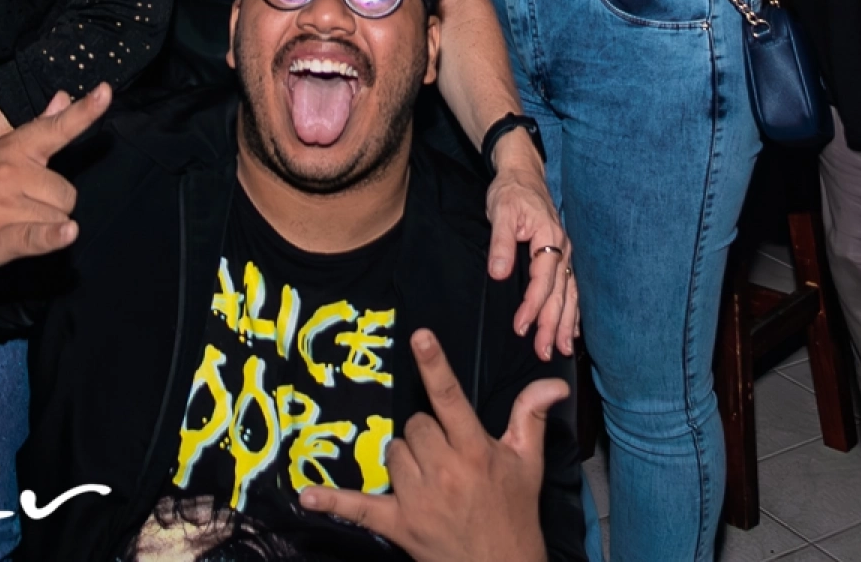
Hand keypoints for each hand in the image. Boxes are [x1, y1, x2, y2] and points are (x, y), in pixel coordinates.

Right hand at [0, 86, 111, 272]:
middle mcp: (11, 171)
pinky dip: (53, 237)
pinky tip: (67, 234)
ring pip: (60, 217)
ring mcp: (4, 204)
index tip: (105, 91)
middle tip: (22, 206)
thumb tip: (64, 97)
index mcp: (14, 148)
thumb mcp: (1, 151)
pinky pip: (39, 235)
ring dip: (45, 225)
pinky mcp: (0, 235)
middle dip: (53, 204)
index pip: (55, 127)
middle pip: (68, 192)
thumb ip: (40, 127)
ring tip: (14, 222)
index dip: (84, 111)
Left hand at [300, 328, 563, 561]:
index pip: (450, 398)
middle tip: (447, 455)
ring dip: (406, 459)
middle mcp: (445, 471)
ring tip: (430, 478)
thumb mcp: (527, 463)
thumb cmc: (514, 512)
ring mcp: (418, 499)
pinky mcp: (399, 524)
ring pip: (393, 452)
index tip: (420, 336)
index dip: (434, 364)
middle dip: (427, 433)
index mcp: (475, 451)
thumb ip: (531, 417)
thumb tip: (553, 382)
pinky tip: (307, 495)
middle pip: (415, 425)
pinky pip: (359, 507)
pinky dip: (332, 501)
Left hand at [485, 149, 577, 359]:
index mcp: (549, 237)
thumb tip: (499, 273)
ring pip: (570, 294)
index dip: (532, 306)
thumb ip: (501, 243)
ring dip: (566, 323)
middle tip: (544, 351)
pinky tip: (573, 329)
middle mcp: (563, 248)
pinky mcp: (563, 256)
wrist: (523, 175)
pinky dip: (574, 310)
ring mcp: (566, 253)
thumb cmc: (511, 193)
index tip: (521, 327)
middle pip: (560, 293)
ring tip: (562, 348)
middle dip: (552, 324)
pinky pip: (572, 287)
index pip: (542, 280)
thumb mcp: (501, 212)